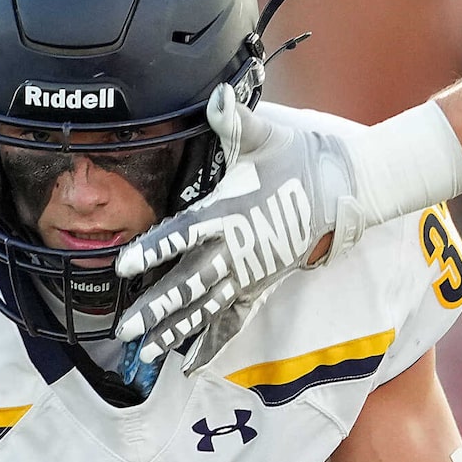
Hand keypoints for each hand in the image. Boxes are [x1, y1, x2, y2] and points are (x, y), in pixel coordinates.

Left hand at [113, 85, 360, 366]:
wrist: (338, 190)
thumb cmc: (296, 160)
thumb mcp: (266, 136)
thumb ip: (237, 121)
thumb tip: (219, 96)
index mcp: (229, 214)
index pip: (184, 234)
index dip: (154, 250)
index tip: (124, 266)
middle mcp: (237, 251)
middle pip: (190, 284)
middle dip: (157, 307)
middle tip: (126, 327)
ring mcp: (248, 274)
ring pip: (206, 308)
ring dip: (175, 330)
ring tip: (146, 351)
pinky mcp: (259, 286)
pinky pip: (234, 321)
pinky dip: (213, 343)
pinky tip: (191, 365)